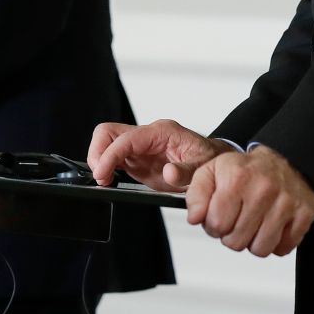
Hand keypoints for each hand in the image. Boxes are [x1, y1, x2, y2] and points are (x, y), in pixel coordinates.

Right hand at [88, 118, 231, 191]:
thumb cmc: (210, 160)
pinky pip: (113, 158)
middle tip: (101, 178)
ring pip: (107, 143)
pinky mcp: (138, 160)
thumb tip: (168, 173)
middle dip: (98, 154)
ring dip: (100, 161)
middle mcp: (148, 135)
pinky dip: (106, 169)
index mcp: (162, 132)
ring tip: (104, 182)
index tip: (102, 174)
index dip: (109, 155)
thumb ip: (186, 171)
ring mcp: (141, 147)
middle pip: (109, 133)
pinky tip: (109, 181)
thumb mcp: (203, 167)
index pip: (126, 138)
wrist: (215, 162)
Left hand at [187, 146, 313, 257]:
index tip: (219, 216)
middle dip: (232, 235)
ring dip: (253, 241)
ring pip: (260, 249)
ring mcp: (286, 202)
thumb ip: (196, 194)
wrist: (283, 158)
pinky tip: (271, 225)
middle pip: (236, 241)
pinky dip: (275, 242)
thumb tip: (195, 218)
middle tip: (237, 219)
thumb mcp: (212, 172)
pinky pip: (283, 248)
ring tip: (253, 224)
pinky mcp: (304, 213)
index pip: (216, 225)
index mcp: (237, 178)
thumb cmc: (246, 170)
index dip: (213, 225)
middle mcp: (263, 189)